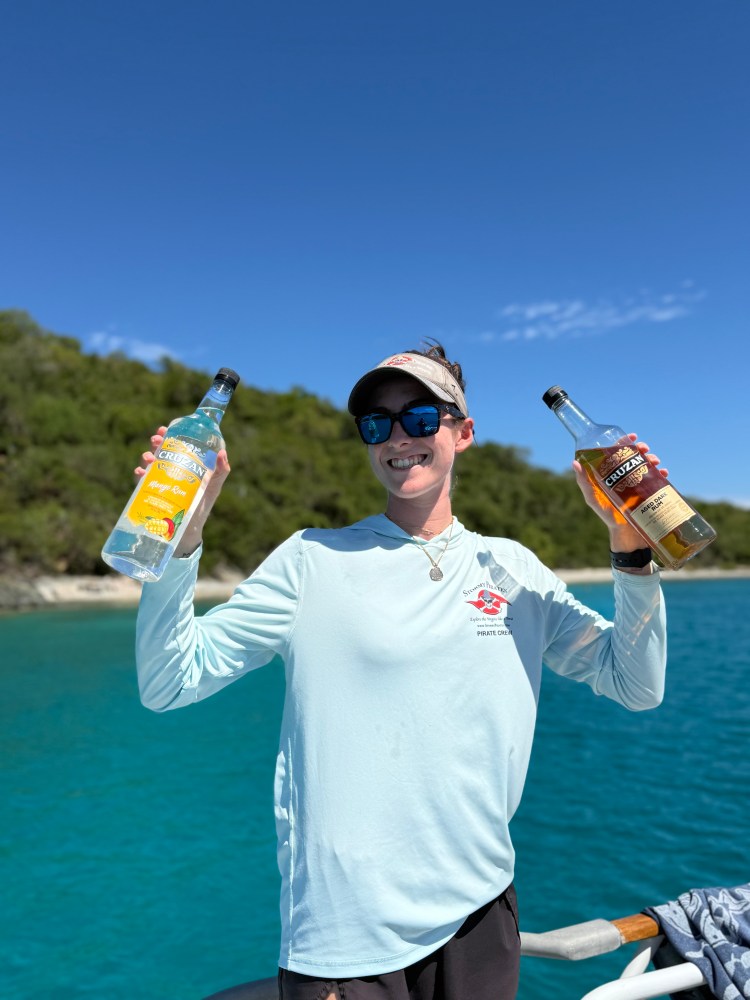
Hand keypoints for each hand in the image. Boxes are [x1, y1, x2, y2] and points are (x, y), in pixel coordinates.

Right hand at [136, 426, 231, 556]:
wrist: (188, 531)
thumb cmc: (202, 506)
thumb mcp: (214, 487)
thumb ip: (221, 471)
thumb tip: (222, 453)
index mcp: (186, 465)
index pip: (177, 445)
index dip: (170, 435)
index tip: (166, 428)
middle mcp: (172, 470)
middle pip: (162, 451)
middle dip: (157, 443)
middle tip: (156, 440)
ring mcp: (161, 481)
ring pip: (151, 463)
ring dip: (147, 456)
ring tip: (149, 457)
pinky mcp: (153, 493)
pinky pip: (142, 481)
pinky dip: (140, 475)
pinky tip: (140, 473)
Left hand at [572, 433, 668, 552]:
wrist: (626, 536)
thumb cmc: (607, 517)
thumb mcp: (593, 500)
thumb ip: (584, 483)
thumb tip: (575, 462)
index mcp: (613, 475)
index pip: (618, 453)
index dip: (624, 442)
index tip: (630, 436)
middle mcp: (627, 477)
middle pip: (635, 456)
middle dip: (641, 449)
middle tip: (644, 449)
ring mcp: (640, 484)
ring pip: (648, 465)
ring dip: (652, 459)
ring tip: (655, 462)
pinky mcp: (651, 493)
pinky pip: (659, 480)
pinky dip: (662, 474)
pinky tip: (664, 473)